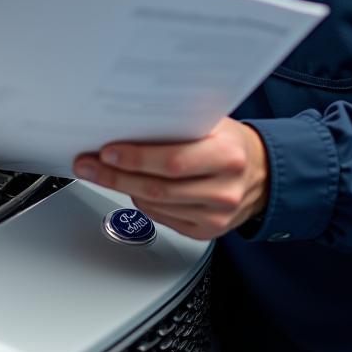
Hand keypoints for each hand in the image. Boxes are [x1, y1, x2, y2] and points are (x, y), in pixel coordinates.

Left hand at [72, 118, 269, 240]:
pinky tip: (130, 187)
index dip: (136, 159)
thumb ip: (180, 122)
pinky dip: (141, 202)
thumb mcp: (213, 122)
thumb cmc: (231, 142)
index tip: (107, 151)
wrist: (263, 173)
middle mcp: (224, 190)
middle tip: (88, 165)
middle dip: (115, 176)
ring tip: (100, 173)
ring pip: (156, 205)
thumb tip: (131, 118)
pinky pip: (162, 218)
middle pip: (158, 188)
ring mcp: (216, 216)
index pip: (173, 161)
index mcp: (227, 156)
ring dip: (123, 188)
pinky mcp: (206, 232)